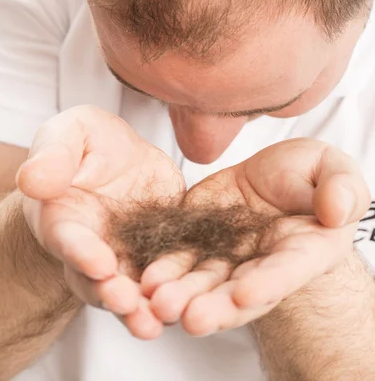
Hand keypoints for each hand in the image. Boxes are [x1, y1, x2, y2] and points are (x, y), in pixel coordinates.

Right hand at [17, 105, 184, 338]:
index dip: (82, 253)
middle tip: (127, 303)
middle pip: (98, 280)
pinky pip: (166, 281)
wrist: (122, 160)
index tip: (100, 264)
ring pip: (130, 291)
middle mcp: (93, 248)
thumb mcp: (72, 133)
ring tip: (155, 322)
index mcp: (64, 218)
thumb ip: (54, 154)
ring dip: (140, 309)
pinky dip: (174, 296)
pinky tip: (189, 306)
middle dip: (111, 294)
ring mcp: (126, 258)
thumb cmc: (89, 145)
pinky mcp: (160, 257)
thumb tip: (33, 180)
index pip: (69, 240)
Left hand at [141, 138, 369, 335]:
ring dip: (182, 295)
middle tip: (192, 318)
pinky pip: (180, 257)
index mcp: (304, 250)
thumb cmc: (309, 175)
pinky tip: (146, 278)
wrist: (271, 174)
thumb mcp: (333, 170)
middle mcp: (263, 264)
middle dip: (216, 306)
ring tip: (159, 302)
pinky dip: (164, 270)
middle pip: (240, 291)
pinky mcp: (198, 239)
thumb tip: (336, 211)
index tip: (247, 292)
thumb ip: (341, 188)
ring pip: (205, 282)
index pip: (290, 269)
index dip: (270, 283)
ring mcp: (229, 255)